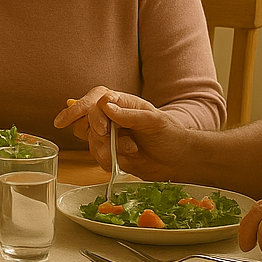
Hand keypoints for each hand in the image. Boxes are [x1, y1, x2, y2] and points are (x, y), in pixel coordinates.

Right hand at [54, 86, 189, 179]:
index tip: (97, 128)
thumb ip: (129, 114)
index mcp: (121, 102)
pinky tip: (124, 161)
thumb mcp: (153, 121)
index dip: (86, 111)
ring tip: (130, 151)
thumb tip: (105, 106)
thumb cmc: (169, 135)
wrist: (176, 161)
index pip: (95, 101)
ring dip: (106, 149)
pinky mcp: (108, 152)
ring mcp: (108, 135)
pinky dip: (107, 160)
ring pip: (89, 140)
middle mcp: (111, 116)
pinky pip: (95, 156)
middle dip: (96, 133)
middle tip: (108, 138)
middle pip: (85, 119)